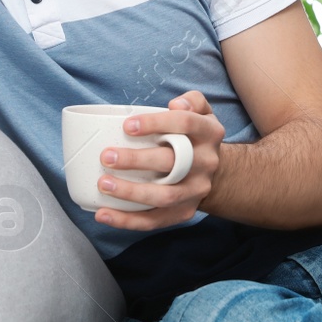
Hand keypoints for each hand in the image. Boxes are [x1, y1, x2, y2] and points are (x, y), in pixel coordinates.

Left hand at [96, 91, 224, 230]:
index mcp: (209, 133)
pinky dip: (127, 220)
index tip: (127, 126)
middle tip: (107, 156)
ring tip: (103, 184)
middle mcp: (206, 163)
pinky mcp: (184, 212)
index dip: (156, 123)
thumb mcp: (202, 113)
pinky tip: (103, 214)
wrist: (217, 173)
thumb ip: (192, 100)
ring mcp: (196, 191)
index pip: (185, 124)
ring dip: (130, 193)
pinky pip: (155, 220)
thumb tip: (175, 104)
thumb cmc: (195, 138)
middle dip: (137, 160)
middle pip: (172, 163)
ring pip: (164, 196)